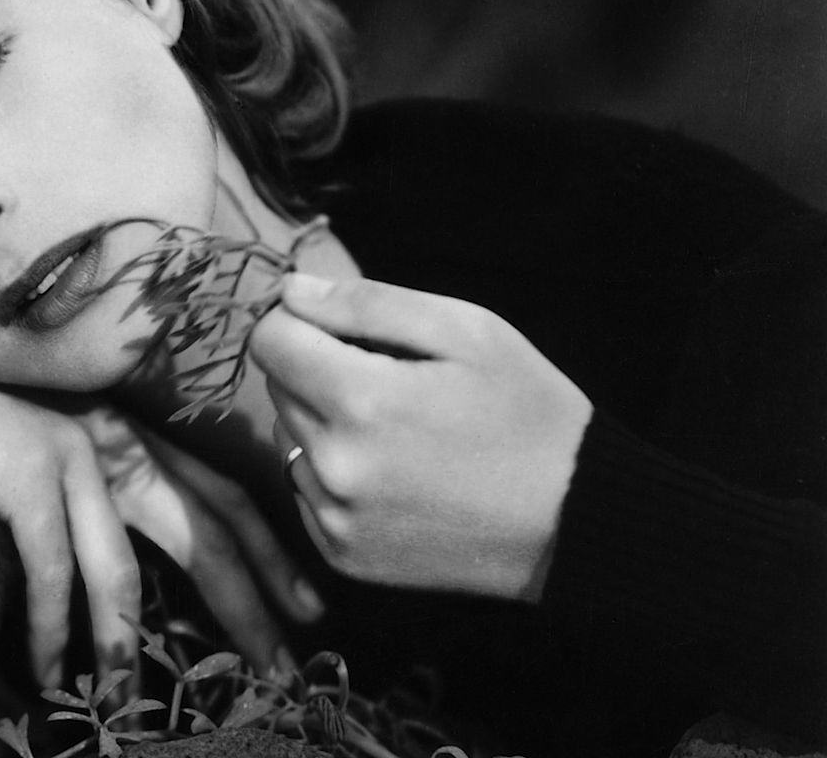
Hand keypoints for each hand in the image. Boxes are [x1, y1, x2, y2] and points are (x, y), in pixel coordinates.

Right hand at [0, 332, 322, 684]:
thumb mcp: (35, 415)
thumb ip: (80, 463)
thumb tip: (106, 544)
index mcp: (123, 418)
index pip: (220, 487)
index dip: (270, 550)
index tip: (306, 607)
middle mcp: (110, 431)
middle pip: (204, 530)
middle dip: (250, 605)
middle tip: (278, 669)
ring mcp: (66, 448)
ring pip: (123, 570)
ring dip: (125, 648)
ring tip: (129, 706)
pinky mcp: (19, 469)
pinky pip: (50, 569)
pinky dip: (52, 630)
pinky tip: (47, 673)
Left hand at [248, 274, 593, 600]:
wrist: (577, 524)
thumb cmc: (529, 414)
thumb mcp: (466, 331)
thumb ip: (366, 303)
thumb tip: (290, 291)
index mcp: (360, 401)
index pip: (269, 340)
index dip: (302, 323)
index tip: (345, 330)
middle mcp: (334, 465)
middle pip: (278, 388)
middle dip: (320, 369)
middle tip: (393, 381)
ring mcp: (335, 517)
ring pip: (289, 439)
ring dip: (324, 423)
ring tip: (399, 431)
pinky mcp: (342, 554)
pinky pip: (306, 491)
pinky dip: (335, 475)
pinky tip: (396, 475)